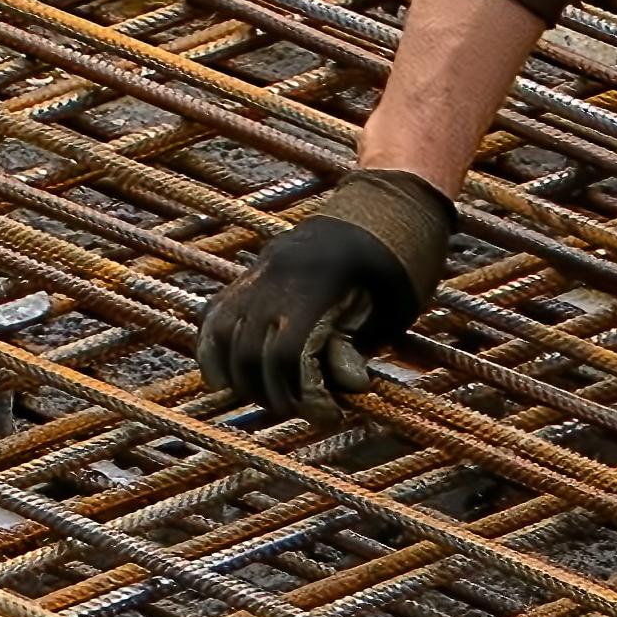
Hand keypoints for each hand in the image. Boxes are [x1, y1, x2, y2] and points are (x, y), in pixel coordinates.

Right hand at [198, 169, 452, 426]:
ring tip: (266, 398)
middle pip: (249, 350)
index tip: (324, 415)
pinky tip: (221, 378)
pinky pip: (217, 312)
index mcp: (319, 280)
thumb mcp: (394, 304)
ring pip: (223, 332)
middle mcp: (280, 272)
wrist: (389, 200)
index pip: (286, 352)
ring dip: (239, 376)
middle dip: (270, 392)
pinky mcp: (255, 269)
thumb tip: (344, 386)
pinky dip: (213, 347)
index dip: (300, 393)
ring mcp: (262, 268)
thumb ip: (360, 344)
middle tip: (297, 410)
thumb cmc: (403, 258)